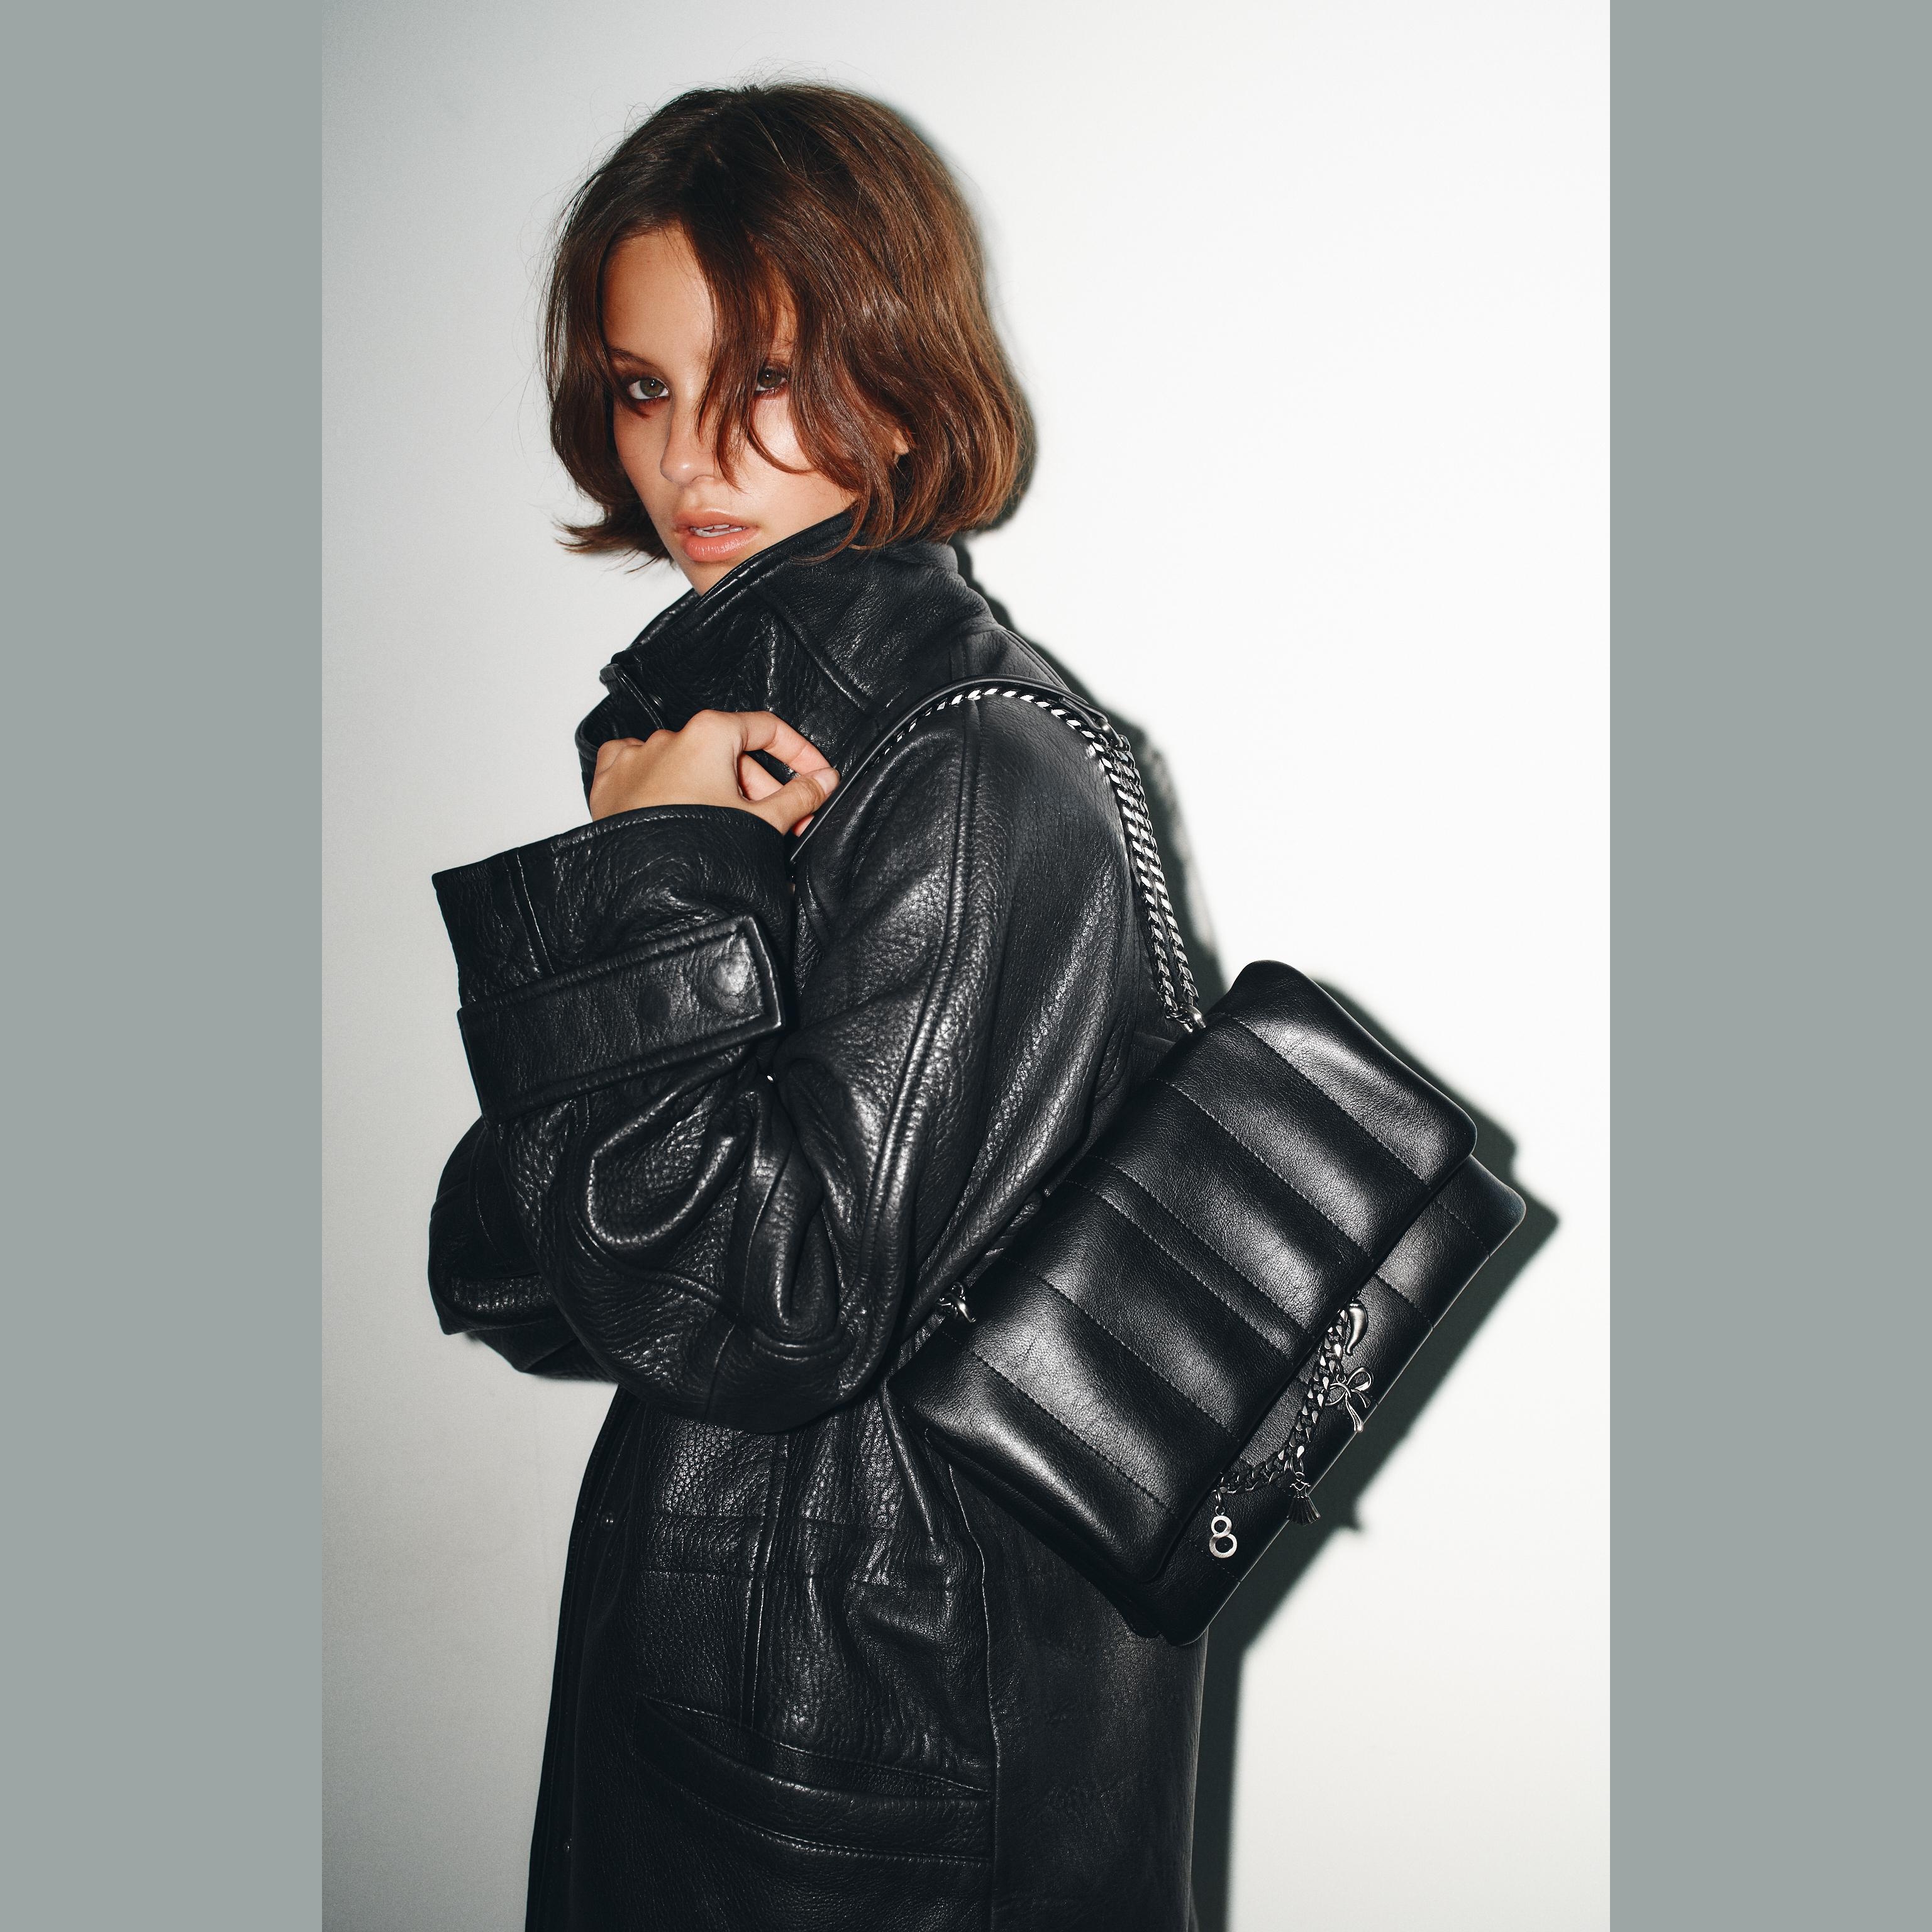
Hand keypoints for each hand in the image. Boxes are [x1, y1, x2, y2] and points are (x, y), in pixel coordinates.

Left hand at [589, 709, 838, 833]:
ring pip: (690, 765)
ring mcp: (636, 759)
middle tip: (783, 823)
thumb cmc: (699, 853)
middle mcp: (669, 737)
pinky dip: (665, 783)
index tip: (814, 776)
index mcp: (709, 733)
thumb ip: (799, 796)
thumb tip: (824, 780)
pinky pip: (644, 770)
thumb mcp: (763, 823)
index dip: (799, 753)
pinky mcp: (611, 782)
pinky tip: (677, 805)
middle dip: (760, 787)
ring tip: (731, 829)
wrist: (648, 895)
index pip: (767, 729)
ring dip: (717, 790)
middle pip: (730, 753)